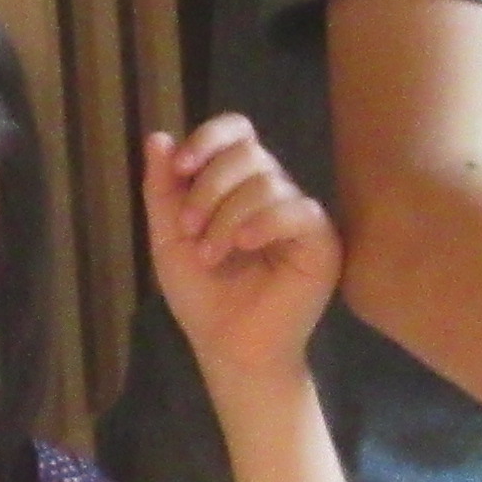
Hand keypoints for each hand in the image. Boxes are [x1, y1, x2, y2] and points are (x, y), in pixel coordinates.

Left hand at [143, 116, 341, 382]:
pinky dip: (263, 223)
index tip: (182, 168)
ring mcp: (300, 216)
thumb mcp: (169, 239)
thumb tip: (159, 136)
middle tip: (190, 228)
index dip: (209, 138)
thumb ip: (163, 189)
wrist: (228, 349)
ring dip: (227, 216)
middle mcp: (274, 192)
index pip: (238, 132)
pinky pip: (299, 209)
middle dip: (209, 187)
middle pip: (248, 152)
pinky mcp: (322, 241)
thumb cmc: (203, 297)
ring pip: (267, 181)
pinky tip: (244, 246)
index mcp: (240, 185)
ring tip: (211, 255)